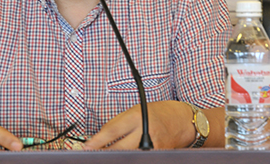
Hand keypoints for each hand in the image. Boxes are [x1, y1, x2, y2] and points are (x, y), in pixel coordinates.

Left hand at [83, 101, 222, 149]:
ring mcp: (153, 145)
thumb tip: (99, 139)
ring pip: (129, 157)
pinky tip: (127, 156)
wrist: (182, 120)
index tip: (86, 147)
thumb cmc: (157, 113)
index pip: (112, 131)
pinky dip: (131, 158)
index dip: (96, 141)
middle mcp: (145, 131)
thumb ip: (119, 125)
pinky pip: (140, 158)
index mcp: (137, 116)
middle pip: (118, 149)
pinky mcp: (160, 154)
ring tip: (109, 154)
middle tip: (94, 154)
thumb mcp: (135, 111)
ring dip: (118, 157)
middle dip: (105, 153)